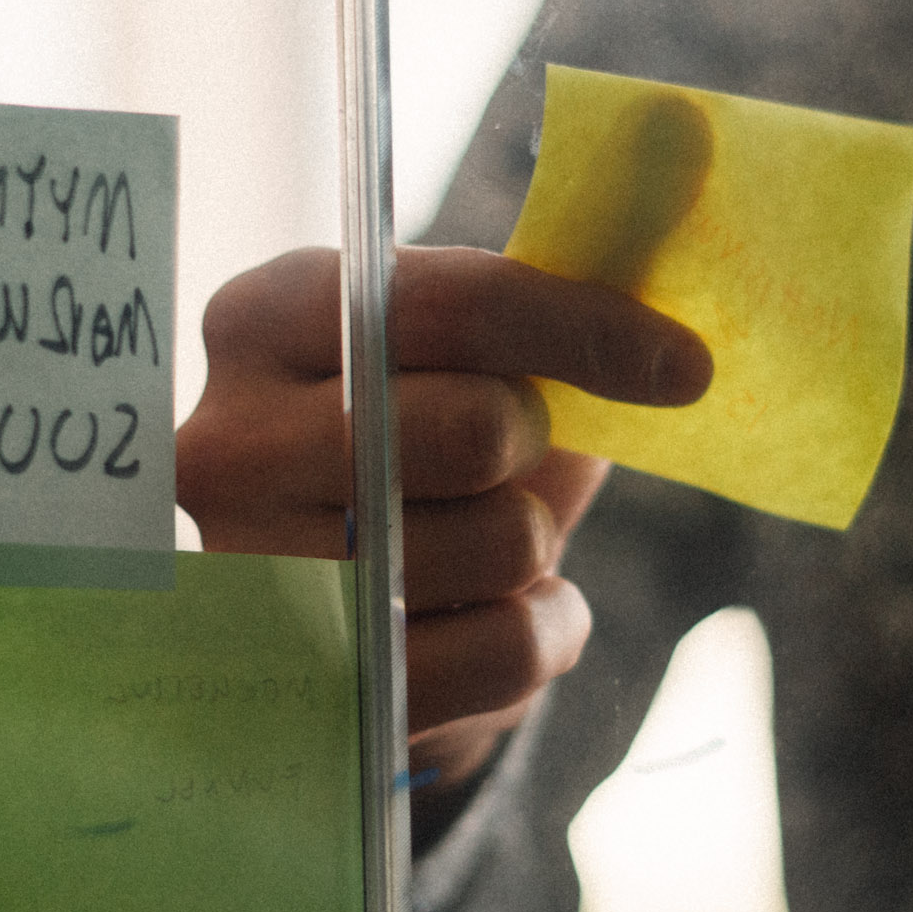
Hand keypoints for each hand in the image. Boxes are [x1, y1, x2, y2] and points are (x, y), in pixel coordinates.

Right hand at [178, 246, 709, 784]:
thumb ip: (537, 302)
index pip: (449, 306)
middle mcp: (230, 443)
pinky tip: (510, 613)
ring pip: (499, 544)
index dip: (585, 328)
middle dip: (534, 441)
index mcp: (261, 321)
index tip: (682, 366)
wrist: (343, 611)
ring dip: (534, 543)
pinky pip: (505, 649)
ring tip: (483, 543)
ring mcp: (256, 575)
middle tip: (511, 455)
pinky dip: (545, 630)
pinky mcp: (314, 687)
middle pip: (475, 429)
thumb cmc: (420, 451)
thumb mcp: (456, 358)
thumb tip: (667, 224)